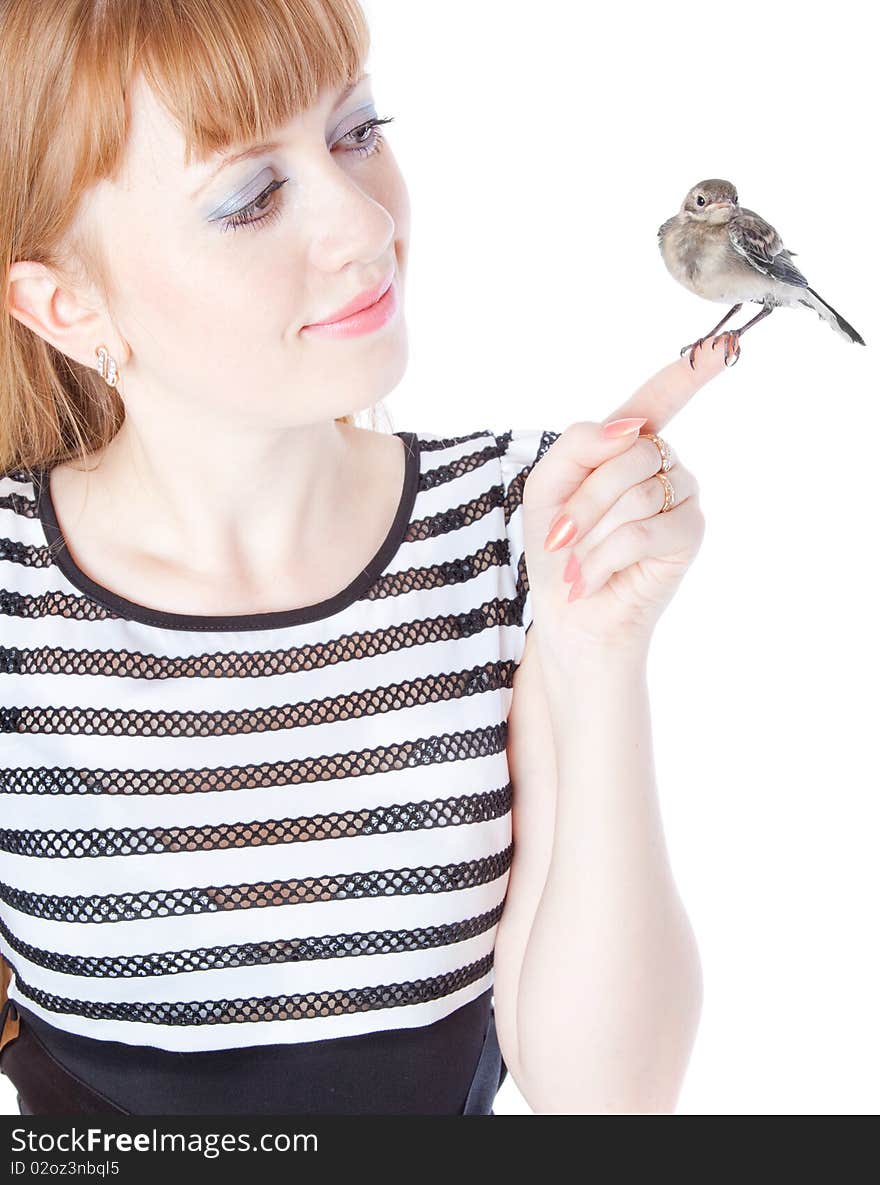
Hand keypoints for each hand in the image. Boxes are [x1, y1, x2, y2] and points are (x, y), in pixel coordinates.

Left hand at [521, 337, 732, 659]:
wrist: (569, 618)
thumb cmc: (559, 553)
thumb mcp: (546, 490)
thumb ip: (577, 446)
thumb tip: (630, 428)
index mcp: (625, 447)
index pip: (657, 399)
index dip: (688, 371)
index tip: (723, 346)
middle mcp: (661, 464)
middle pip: (628, 451)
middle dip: (583, 500)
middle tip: (562, 539)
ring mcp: (681, 496)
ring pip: (634, 491)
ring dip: (590, 535)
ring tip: (580, 563)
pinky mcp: (689, 534)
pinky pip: (643, 529)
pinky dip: (604, 557)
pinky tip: (591, 579)